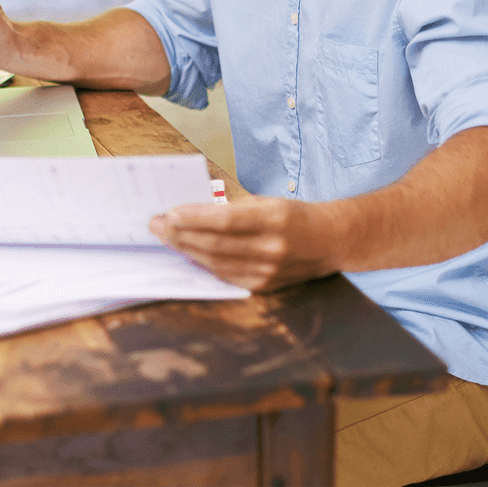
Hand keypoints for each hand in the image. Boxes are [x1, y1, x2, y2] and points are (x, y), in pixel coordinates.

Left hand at [149, 197, 339, 291]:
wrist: (330, 241)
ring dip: (186, 250)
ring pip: (216, 263)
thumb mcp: (268, 201)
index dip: (195, 218)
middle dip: (181, 234)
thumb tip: (194, 211)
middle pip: (216, 244)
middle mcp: (272, 248)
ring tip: (166, 238)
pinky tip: (188, 254)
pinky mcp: (264, 286)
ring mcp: (268, 272)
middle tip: (156, 225)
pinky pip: (225, 276)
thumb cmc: (295, 215)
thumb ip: (234, 207)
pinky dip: (203, 264)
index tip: (170, 212)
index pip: (226, 220)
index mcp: (275, 219)